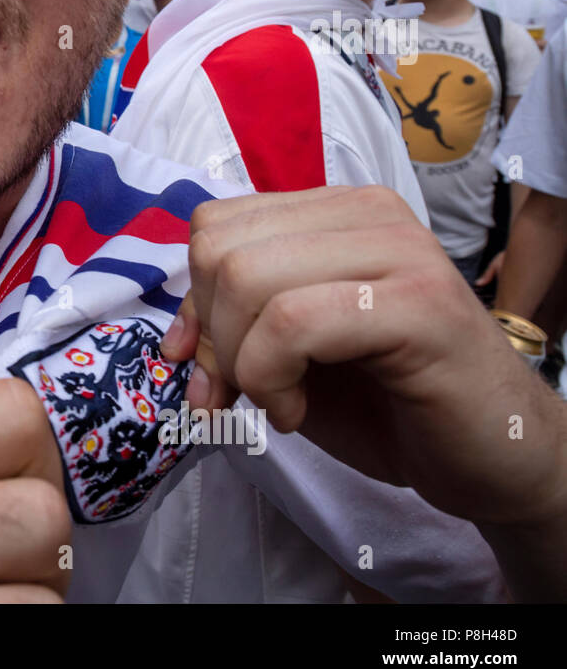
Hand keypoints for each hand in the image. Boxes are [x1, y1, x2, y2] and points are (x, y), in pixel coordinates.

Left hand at [159, 186, 566, 529]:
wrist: (494, 457)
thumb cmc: (387, 404)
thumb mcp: (285, 359)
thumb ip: (231, 328)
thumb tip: (173, 342)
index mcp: (333, 212)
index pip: (214, 226)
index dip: (196, 304)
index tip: (214, 368)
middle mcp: (368, 213)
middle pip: (219, 248)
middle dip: (211, 337)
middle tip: (241, 394)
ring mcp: (400, 251)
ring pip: (248, 277)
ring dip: (241, 363)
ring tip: (279, 402)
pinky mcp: (420, 304)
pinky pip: (292, 322)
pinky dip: (271, 379)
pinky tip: (295, 412)